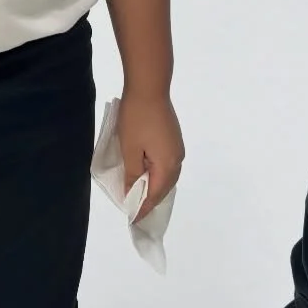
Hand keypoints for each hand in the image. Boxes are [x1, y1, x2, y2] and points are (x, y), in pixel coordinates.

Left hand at [117, 91, 183, 222]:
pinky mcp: (174, 138)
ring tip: (138, 194)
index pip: (155, 195)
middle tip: (134, 210)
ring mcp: (177, 148)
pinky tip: (146, 173)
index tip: (132, 220)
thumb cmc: (137, 119)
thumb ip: (133, 174)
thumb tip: (133, 193)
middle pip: (164, 187)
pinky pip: (167, 164)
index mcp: (168, 165)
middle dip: (150, 200)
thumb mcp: (130, 148)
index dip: (143, 208)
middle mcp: (177, 159)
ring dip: (154, 186)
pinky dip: (157, 174)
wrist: (149, 87)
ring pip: (167, 176)